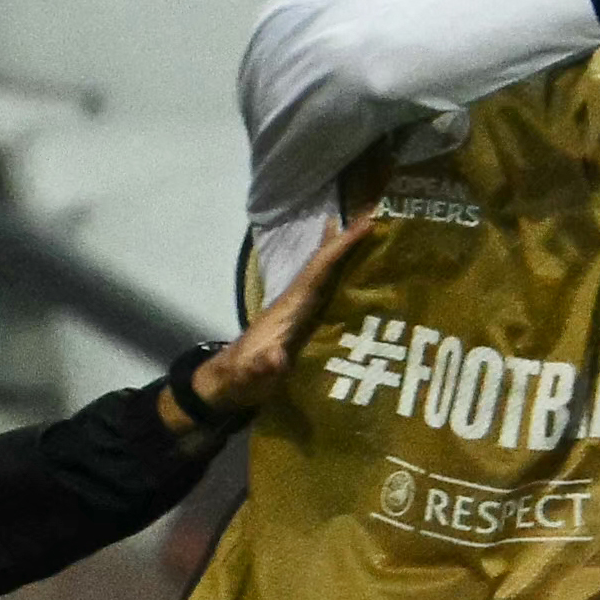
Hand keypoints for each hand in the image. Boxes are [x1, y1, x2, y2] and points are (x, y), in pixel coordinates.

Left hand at [176, 210, 378, 426]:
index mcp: (288, 309)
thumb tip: (277, 358)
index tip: (365, 224)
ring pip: (326, 276)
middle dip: (345, 240)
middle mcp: (296, 303)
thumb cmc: (239, 380)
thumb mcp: (250, 377)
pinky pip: (329, 293)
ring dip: (345, 253)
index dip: (339, 248)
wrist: (224, 387)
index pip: (318, 271)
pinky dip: (343, 276)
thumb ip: (262, 366)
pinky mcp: (303, 324)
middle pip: (324, 265)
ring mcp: (299, 312)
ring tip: (372, 233)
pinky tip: (359, 273)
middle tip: (375, 212)